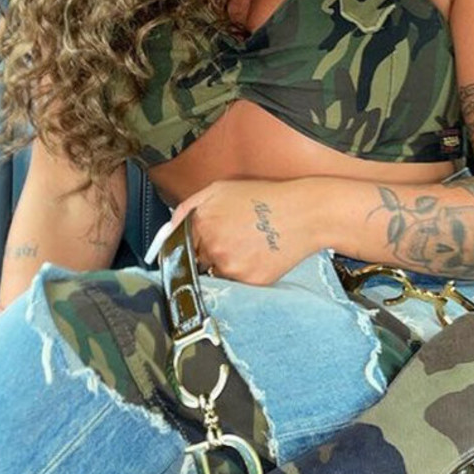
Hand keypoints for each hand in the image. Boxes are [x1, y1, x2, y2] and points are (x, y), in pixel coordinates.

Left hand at [166, 178, 321, 285]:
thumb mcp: (220, 189)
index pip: (180, 247)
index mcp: (201, 223)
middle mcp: (212, 247)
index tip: (199, 246)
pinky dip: (245, 274)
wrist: (304, 212)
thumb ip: (189, 207)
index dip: (191, 245)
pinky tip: (259, 257)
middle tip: (233, 241)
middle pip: (197, 263)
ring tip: (248, 247)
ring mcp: (230, 266)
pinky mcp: (249, 281)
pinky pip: (237, 285)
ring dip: (226, 266)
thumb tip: (169, 228)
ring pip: (216, 275)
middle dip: (209, 255)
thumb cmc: (265, 197)